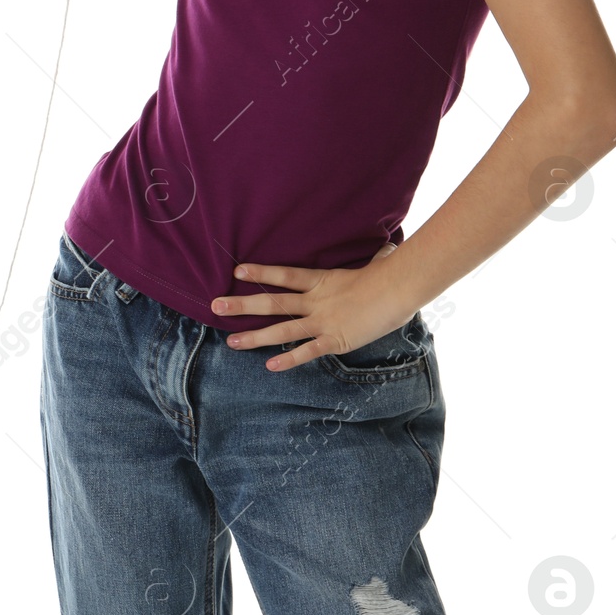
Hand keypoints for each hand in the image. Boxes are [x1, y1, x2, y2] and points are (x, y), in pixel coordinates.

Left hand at [211, 240, 409, 372]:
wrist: (400, 288)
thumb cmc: (390, 273)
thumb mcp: (373, 262)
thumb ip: (371, 257)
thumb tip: (386, 248)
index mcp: (321, 280)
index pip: (284, 275)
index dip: (260, 273)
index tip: (236, 271)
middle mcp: (316, 300)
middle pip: (272, 302)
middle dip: (242, 305)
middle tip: (215, 306)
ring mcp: (324, 320)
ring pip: (283, 330)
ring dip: (255, 336)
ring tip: (231, 342)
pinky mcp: (337, 339)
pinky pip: (309, 351)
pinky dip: (290, 359)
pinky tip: (270, 366)